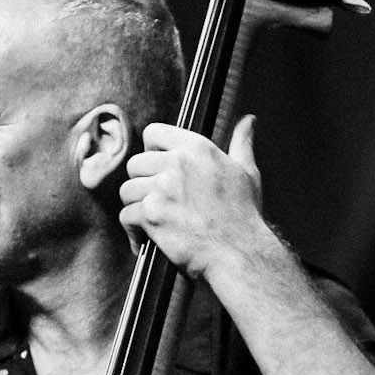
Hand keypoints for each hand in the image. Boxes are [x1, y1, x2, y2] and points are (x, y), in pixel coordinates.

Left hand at [119, 116, 265, 280]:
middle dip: (142, 183)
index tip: (157, 167)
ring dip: (136, 207)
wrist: (239, 252)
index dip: (151, 150)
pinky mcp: (151, 214)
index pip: (153, 132)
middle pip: (135, 163)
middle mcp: (177, 164)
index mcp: (197, 148)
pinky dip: (132, 231)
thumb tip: (248, 121)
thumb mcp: (247, 172)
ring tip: (151, 221)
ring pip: (127, 190)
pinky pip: (126, 216)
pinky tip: (145, 240)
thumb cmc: (244, 216)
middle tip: (156, 201)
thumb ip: (241, 143)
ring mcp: (162, 189)